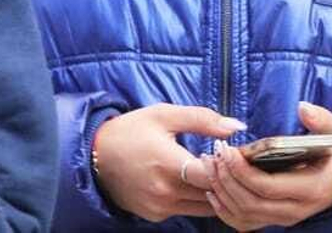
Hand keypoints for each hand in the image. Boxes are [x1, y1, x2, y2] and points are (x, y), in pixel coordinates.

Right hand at [91, 103, 244, 221]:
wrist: (95, 155)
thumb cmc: (131, 130)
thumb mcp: (164, 115)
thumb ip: (203, 119)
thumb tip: (237, 127)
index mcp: (169, 164)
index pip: (213, 175)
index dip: (226, 164)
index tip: (227, 152)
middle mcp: (166, 192)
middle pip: (213, 194)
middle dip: (224, 178)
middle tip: (225, 162)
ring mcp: (161, 207)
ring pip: (204, 207)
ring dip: (213, 192)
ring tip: (210, 171)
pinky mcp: (155, 215)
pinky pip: (187, 211)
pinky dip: (196, 199)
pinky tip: (192, 181)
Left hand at [204, 101, 331, 230]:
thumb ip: (322, 119)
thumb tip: (303, 108)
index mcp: (312, 189)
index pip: (268, 187)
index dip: (243, 171)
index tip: (228, 150)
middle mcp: (297, 209)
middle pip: (251, 203)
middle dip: (227, 179)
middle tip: (215, 154)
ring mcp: (285, 217)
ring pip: (245, 215)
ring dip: (222, 192)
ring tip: (211, 164)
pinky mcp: (275, 219)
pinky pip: (245, 222)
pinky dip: (225, 210)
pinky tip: (213, 190)